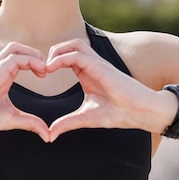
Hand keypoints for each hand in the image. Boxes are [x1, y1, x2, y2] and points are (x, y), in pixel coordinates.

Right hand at [0, 42, 50, 140]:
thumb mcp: (12, 119)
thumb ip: (30, 123)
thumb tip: (47, 135)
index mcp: (3, 77)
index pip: (20, 58)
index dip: (35, 62)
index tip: (44, 75)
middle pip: (17, 48)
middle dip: (35, 54)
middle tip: (46, 69)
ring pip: (15, 47)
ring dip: (32, 54)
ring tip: (43, 68)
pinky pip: (14, 58)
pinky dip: (30, 60)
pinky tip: (39, 71)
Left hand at [45, 39, 164, 140]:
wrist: (139, 112)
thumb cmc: (118, 113)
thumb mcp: (85, 118)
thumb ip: (66, 123)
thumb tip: (49, 135)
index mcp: (87, 73)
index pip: (67, 57)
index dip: (51, 62)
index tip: (40, 76)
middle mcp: (92, 65)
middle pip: (69, 46)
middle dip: (52, 52)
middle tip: (41, 69)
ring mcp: (97, 64)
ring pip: (74, 44)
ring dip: (57, 51)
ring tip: (46, 67)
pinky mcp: (101, 67)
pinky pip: (78, 54)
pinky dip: (62, 58)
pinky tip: (52, 68)